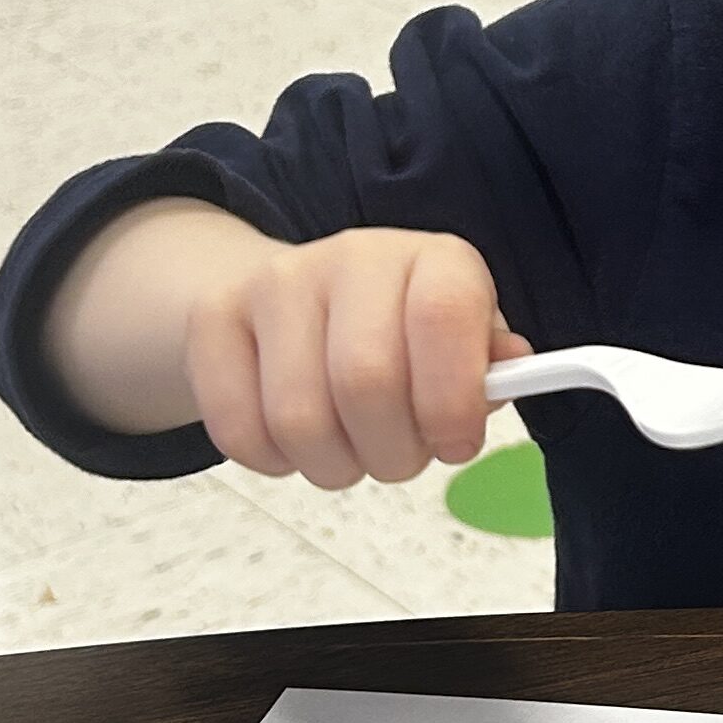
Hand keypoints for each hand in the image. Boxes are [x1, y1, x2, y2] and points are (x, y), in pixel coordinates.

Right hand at [184, 226, 527, 487]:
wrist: (293, 296)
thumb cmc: (397, 332)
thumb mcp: (462, 338)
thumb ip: (490, 365)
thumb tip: (509, 374)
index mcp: (431, 259)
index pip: (443, 318)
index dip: (452, 399)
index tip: (455, 442)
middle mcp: (352, 257)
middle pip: (365, 383)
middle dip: (392, 451)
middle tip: (399, 454)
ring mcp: (275, 284)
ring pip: (299, 420)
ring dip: (334, 464)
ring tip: (350, 448)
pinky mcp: (213, 320)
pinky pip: (239, 430)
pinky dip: (275, 461)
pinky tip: (297, 441)